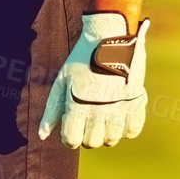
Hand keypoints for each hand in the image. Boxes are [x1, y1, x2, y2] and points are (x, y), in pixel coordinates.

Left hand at [38, 12, 149, 148]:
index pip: (71, 140)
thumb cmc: (82, 59)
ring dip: (105, 133)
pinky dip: (126, 128)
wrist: (110, 36)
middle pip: (91, 142)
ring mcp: (120, 108)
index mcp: (77, 106)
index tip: (71, 127)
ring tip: (103, 117)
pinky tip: (119, 116)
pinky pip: (133, 131)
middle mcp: (98, 111)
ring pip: (112, 140)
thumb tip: (42, 135)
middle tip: (87, 119)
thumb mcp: (62, 81)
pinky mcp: (137, 102)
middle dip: (85, 135)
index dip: (68, 136)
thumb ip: (52, 110)